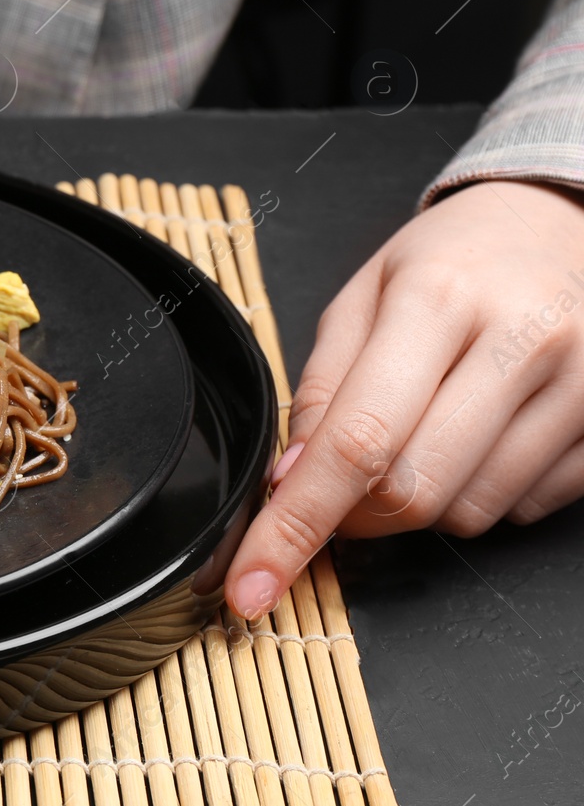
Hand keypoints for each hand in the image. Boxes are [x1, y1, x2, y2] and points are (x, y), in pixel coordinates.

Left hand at [225, 179, 583, 617]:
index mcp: (438, 300)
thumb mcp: (364, 295)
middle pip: (415, 490)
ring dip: (423, 500)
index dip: (297, 524)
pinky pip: (526, 508)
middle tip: (339, 484)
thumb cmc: (453, 259)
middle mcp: (522, 341)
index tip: (253, 583)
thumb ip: (324, 386)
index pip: (356, 441)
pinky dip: (484, 491)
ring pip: (471, 511)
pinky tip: (482, 433)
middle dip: (357, 512)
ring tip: (426, 429)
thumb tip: (290, 481)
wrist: (563, 222)